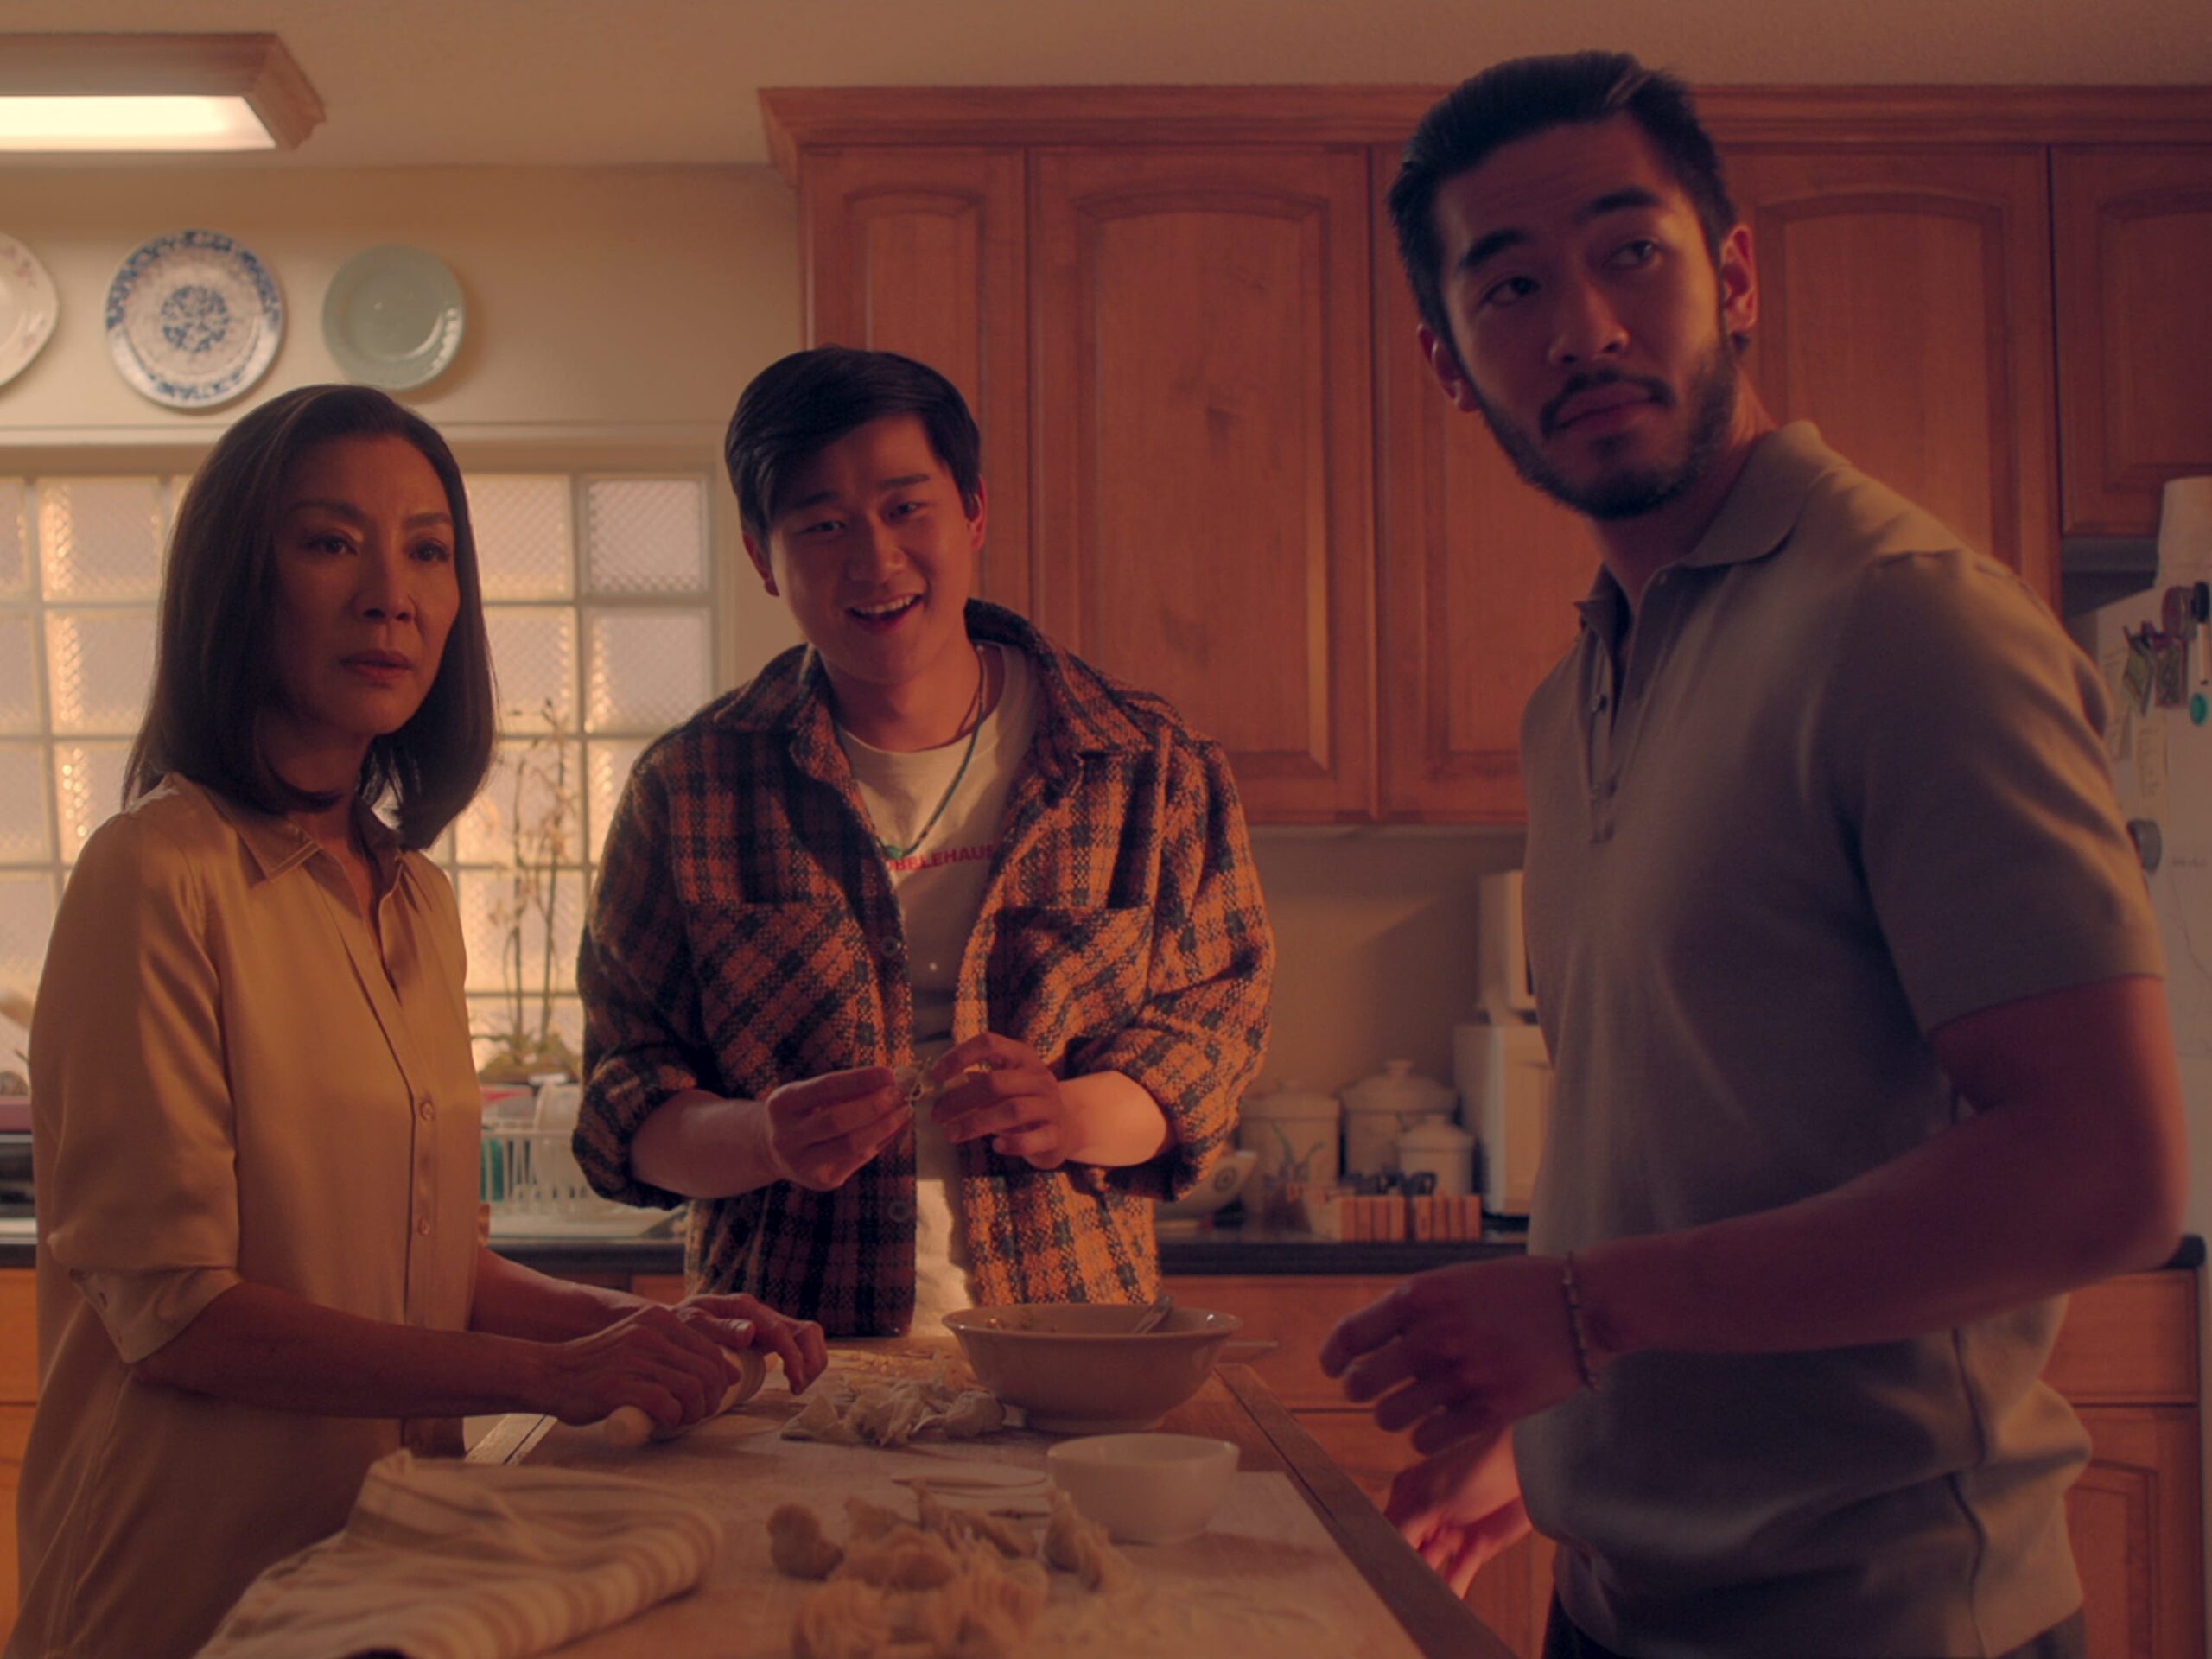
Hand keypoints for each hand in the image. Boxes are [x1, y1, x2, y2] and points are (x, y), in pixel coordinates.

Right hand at [534, 1300, 752, 1432]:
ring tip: (682, 1419)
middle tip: (698, 1414)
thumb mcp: (640, 1342)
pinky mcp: (618, 1385)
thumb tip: (730, 1371)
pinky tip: (663, 1421)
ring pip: (692, 1388)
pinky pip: (665, 1404)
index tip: (711, 1398)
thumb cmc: (599, 1366)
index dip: (719, 1380)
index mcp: (659, 1319)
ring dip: (694, 1412)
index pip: (711, 1351)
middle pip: (707, 1371)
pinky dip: (672, 1418)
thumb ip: (677, 1351)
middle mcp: (650, 1333)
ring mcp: (634, 1358)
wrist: (549, 1372)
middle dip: (711, 1399)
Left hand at [673, 1292, 829, 1393]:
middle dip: (811, 1360)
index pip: (781, 1331)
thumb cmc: (681, 1324)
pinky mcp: (769, 1337)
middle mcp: (762, 1313)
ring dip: (812, 1362)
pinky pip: (799, 1346)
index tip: (795, 1382)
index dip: (794, 1357)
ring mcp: (768, 1324)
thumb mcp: (693, 1323)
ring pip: (808, 1337)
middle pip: (807, 1331)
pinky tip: (794, 1381)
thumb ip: (720, 1328)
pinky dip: (804, 1363)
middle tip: (797, 1387)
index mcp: (745, 1308)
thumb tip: (750, 1332)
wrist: (674, 1322)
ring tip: (796, 1386)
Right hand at [760, 1064, 909, 1191]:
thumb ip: (843, 1089)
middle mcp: (787, 1137)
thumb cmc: (802, 1112)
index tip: (888, 1073)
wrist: (773, 1151)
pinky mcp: (822, 1182)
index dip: (860, 1080)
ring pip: (852, 1145)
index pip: (826, 1087)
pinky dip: (882, 1141)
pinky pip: (859, 1159)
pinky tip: (895, 1127)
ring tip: (904, 1110)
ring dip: (885, 1126)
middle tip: (899, 1094)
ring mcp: (802, 1164)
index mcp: (782, 1105)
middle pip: (837, 1120)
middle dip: (874, 1106)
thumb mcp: (810, 1094)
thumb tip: (889, 1081)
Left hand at [929, 1033, 1076, 1168]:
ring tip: (951, 1135)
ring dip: (976, 1123)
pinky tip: (996, 1147)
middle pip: (995, 1082)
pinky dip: (1012, 1143)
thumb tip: (936, 1091)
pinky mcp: (1056, 1134)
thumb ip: (973, 1084)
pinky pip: (1034, 1138)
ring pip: (1012, 1110)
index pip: (989, 1043)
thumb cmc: (1021, 1103)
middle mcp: (1039, 1076)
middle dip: (960, 1099)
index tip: (935, 1076)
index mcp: (1022, 1056)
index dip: (960, 1056)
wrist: (1065, 1127)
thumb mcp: (1001, 1087)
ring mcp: (1051, 1105)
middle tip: (936, 1116)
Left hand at [1317, 1256, 1586, 1456]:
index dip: (1332, 1357)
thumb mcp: (1455, 1281)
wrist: (1584, 1304)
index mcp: (1421, 1296)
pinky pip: (1428, 1439)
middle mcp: (1436, 1334)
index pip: (1350, 1335)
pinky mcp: (1492, 1409)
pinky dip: (1426, 1435)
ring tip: (1411, 1406)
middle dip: (1358, 1389)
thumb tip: (1361, 1347)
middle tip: (1369, 1390)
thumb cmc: (1515, 1291)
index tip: (1333, 1367)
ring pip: (1389, 1417)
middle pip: (1360, 1383)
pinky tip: (1439, 1423)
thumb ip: (1412, 1309)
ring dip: (1393, 1415)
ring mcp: (1464, 1374)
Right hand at [1386, 1431, 1530, 1595]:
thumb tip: (1381, 1551)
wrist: (1527, 1468)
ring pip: (1431, 1564)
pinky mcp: (1476, 1547)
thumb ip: (1405, 1525)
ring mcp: (1451, 1531)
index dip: (1382, 1550)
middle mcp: (1427, 1513)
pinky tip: (1445, 1603)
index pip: (1388, 1528)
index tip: (1376, 1573)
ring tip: (1417, 1605)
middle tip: (1394, 1596)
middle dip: (1403, 1569)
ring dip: (1426, 1582)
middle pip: (1408, 1549)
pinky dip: (1452, 1587)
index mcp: (1410, 1493)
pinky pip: (1458, 1572)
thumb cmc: (1477, 1468)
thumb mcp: (1431, 1496)